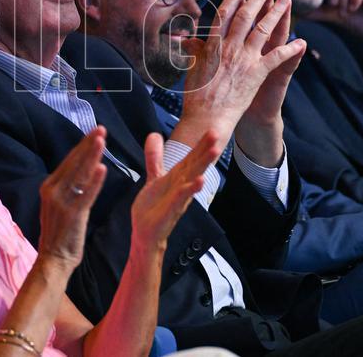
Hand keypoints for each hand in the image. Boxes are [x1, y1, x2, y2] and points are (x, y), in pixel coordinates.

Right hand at [36, 126, 107, 272]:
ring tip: (102, 141)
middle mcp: (52, 190)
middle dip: (89, 144)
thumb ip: (69, 187)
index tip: (95, 132)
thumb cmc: (60, 233)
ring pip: (80, 174)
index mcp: (49, 186)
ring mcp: (61, 202)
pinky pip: (85, 194)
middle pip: (74, 162)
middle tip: (101, 129)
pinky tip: (102, 169)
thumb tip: (82, 170)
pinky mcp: (72, 214)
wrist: (53, 260)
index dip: (83, 145)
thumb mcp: (60, 204)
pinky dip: (94, 181)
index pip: (69, 160)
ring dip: (92, 156)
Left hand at [131, 132, 219, 250]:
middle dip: (205, 149)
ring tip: (214, 151)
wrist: (146, 232)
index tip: (211, 130)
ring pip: (192, 178)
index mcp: (177, 177)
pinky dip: (190, 188)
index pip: (191, 158)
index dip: (200, 145)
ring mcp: (178, 197)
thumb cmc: (153, 207)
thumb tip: (154, 135)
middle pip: (195, 165)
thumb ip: (155, 157)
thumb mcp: (154, 177)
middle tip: (216, 133)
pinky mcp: (171, 209)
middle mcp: (181, 186)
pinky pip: (182, 197)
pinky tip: (199, 180)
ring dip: (203, 165)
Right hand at [174, 0, 305, 153]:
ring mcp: (244, 60)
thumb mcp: (193, 69)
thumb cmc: (196, 96)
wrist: (205, 118)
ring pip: (263, 30)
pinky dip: (289, 49)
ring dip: (276, 13)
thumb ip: (196, 51)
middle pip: (245, 17)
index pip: (224, 16)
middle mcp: (229, 48)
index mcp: (212, 45)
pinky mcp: (256, 74)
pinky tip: (301, 41)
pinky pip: (277, 57)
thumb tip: (188, 40)